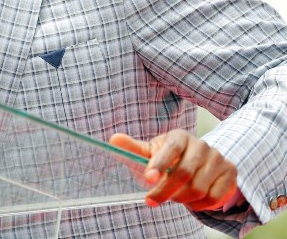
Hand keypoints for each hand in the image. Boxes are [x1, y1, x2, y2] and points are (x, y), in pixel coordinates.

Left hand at [109, 129, 237, 211]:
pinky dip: (199, 205)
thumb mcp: (149, 153)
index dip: (159, 165)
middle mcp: (201, 144)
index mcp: (179, 137)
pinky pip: (214, 197)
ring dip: (181, 199)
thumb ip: (132, 149)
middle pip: (184, 173)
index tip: (148, 180)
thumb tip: (113, 140)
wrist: (197, 165)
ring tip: (173, 197)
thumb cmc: (167, 160)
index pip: (171, 149)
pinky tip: (190, 201)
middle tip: (152, 200)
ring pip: (199, 188)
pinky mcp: (230, 173)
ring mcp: (218, 158)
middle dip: (165, 191)